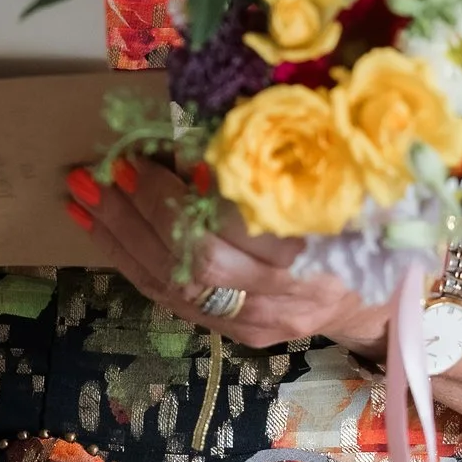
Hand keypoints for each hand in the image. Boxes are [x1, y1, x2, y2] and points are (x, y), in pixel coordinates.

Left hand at [65, 155, 394, 355]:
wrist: (381, 303)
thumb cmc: (368, 227)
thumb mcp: (348, 188)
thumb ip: (289, 166)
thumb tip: (211, 128)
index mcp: (322, 253)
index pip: (239, 231)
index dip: (186, 197)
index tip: (146, 155)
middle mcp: (288, 296)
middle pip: (199, 264)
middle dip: (140, 214)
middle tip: (98, 171)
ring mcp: (258, 321)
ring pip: (176, 286)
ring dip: (120, 238)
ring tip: (80, 197)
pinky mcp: (237, 333)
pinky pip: (172, 301)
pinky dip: (132, 262)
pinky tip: (100, 230)